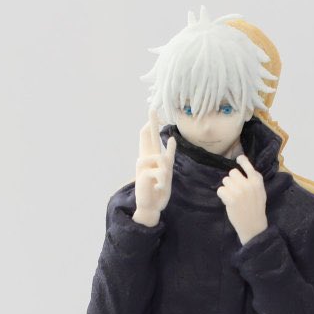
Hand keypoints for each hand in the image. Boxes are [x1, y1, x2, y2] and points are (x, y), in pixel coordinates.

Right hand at [132, 109, 175, 225]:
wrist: (151, 206)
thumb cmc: (158, 189)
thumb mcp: (167, 171)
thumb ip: (168, 155)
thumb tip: (171, 139)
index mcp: (151, 157)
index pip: (149, 136)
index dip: (151, 124)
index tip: (155, 111)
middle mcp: (145, 158)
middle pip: (146, 136)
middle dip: (151, 122)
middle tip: (153, 108)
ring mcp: (142, 166)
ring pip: (161, 159)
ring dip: (165, 173)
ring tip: (161, 184)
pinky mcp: (142, 174)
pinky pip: (160, 172)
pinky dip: (163, 182)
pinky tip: (158, 188)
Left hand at [217, 153, 267, 243]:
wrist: (253, 225)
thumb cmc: (256, 207)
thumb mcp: (261, 191)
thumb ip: (255, 178)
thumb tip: (246, 164)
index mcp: (257, 181)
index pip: (247, 165)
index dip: (241, 160)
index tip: (238, 159)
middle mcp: (248, 184)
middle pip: (232, 172)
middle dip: (232, 180)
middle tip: (235, 189)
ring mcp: (239, 192)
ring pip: (225, 180)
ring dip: (226, 187)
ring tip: (232, 196)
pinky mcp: (231, 199)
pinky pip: (220, 190)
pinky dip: (222, 195)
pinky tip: (228, 201)